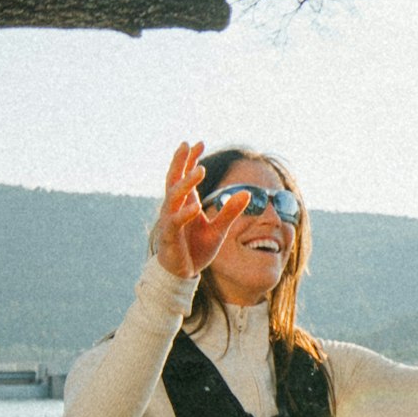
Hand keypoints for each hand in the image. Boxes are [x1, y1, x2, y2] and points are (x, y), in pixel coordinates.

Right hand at [149, 140, 247, 282]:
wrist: (182, 274)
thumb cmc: (196, 249)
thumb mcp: (218, 229)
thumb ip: (231, 211)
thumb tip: (249, 193)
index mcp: (185, 203)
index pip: (185, 176)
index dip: (189, 159)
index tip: (199, 142)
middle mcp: (174, 208)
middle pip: (174, 179)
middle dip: (181, 162)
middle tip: (189, 145)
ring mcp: (169, 221)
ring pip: (174, 197)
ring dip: (187, 183)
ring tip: (200, 170)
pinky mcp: (169, 237)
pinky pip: (175, 222)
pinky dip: (185, 214)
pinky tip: (196, 207)